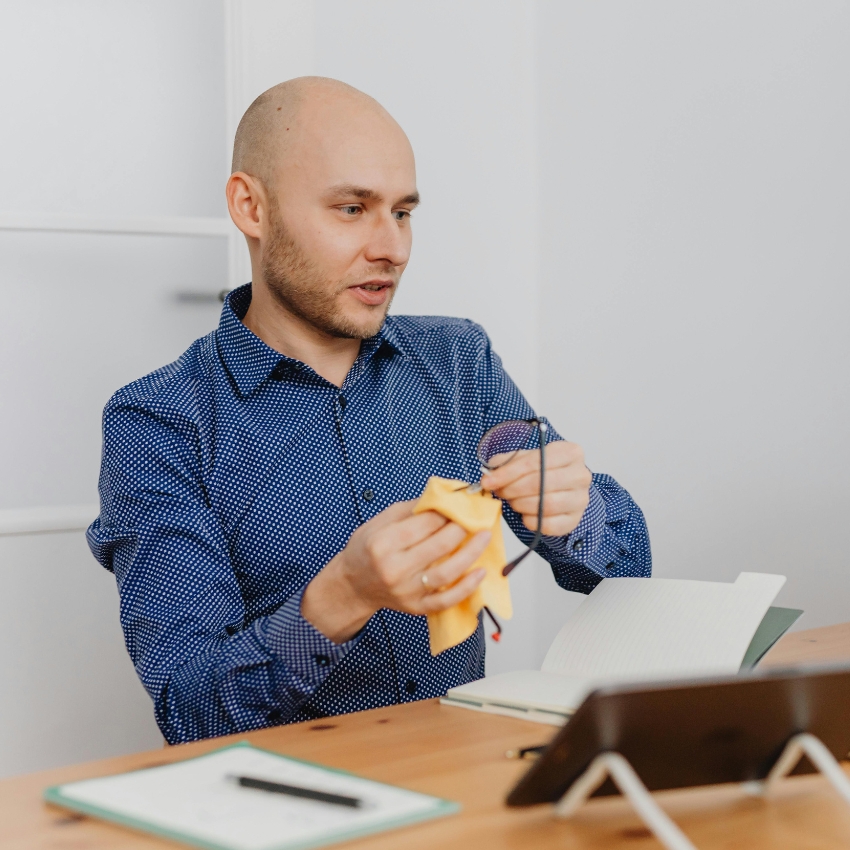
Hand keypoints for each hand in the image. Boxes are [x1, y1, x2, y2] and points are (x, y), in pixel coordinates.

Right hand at [301, 500, 490, 642]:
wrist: (353, 585)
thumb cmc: (367, 550)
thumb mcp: (379, 522)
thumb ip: (410, 508)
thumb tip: (442, 495)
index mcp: (383, 543)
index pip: (424, 523)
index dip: (447, 511)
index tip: (459, 504)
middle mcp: (395, 569)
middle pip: (439, 545)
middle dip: (462, 527)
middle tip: (475, 516)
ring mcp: (407, 591)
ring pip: (447, 573)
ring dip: (471, 553)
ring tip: (485, 537)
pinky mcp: (416, 607)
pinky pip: (446, 600)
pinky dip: (467, 588)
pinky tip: (481, 572)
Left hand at [479, 441, 590, 536]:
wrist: (562, 489)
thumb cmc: (543, 471)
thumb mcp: (525, 459)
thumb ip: (506, 463)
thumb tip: (490, 475)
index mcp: (570, 452)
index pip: (535, 462)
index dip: (508, 473)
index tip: (489, 481)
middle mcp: (581, 475)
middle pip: (541, 483)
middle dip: (513, 489)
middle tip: (500, 492)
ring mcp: (580, 499)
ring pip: (545, 505)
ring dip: (521, 504)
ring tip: (513, 501)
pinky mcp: (574, 520)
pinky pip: (547, 524)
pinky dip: (530, 521)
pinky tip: (525, 514)